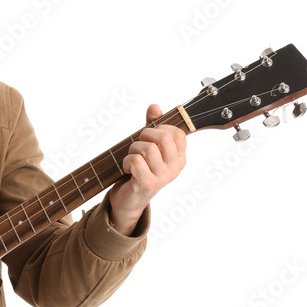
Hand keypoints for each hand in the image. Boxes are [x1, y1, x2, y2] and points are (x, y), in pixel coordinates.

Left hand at [108, 104, 187, 234]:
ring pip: (147, 148)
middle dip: (144, 135)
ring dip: (133, 150)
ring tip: (132, 160)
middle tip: (137, 146)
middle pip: (163, 137)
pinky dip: (127, 161)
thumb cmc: (138, 171)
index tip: (150, 137)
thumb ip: (152, 126)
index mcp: (179, 158)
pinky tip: (128, 170)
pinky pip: (136, 161)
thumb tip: (155, 107)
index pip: (176, 132)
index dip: (159, 128)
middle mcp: (175, 168)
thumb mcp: (147, 146)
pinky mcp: (148, 184)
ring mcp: (163, 177)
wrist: (128, 200)